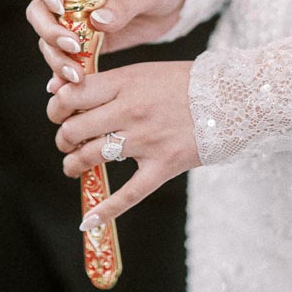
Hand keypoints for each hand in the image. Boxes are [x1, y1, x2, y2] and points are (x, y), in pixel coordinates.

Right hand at [25, 0, 187, 88]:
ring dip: (55, 57)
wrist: (173, 1)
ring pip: (47, 38)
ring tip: (75, 76)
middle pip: (38, 9)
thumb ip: (124, 4)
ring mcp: (73, 19)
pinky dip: (61, 73)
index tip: (58, 4)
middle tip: (72, 46)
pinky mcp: (84, 42)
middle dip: (48, 30)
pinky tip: (62, 88)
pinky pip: (65, 58)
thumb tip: (97, 21)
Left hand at [47, 61, 199, 224]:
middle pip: (76, 129)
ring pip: (91, 157)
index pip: (72, 96)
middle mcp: (131, 110)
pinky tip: (88, 221)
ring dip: (73, 164)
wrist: (235, 97)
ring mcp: (147, 139)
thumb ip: (104, 81)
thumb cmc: (185, 83)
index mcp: (126, 82)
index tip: (59, 114)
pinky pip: (129, 194)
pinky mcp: (164, 165)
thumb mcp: (143, 71)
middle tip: (68, 142)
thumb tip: (56, 89)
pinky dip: (106, 210)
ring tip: (74, 165)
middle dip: (64, 138)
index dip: (57, 108)